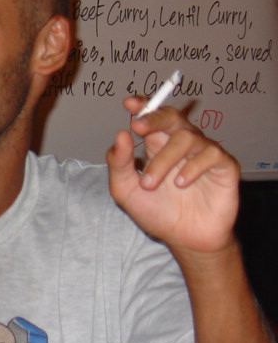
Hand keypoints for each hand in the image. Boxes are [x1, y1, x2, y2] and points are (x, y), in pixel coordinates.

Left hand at [106, 96, 239, 254]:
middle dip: (154, 118)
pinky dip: (192, 167)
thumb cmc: (156, 211)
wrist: (183, 239)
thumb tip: (120, 134)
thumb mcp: (126, 190)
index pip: (151, 117)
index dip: (143, 106)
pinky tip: (181, 184)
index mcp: (156, 144)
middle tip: (138, 126)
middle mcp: (180, 143)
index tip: (129, 103)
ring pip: (187, 137)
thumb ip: (119, 164)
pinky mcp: (224, 166)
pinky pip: (211, 154)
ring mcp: (203, 153)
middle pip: (171, 116)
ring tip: (151, 184)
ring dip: (164, 160)